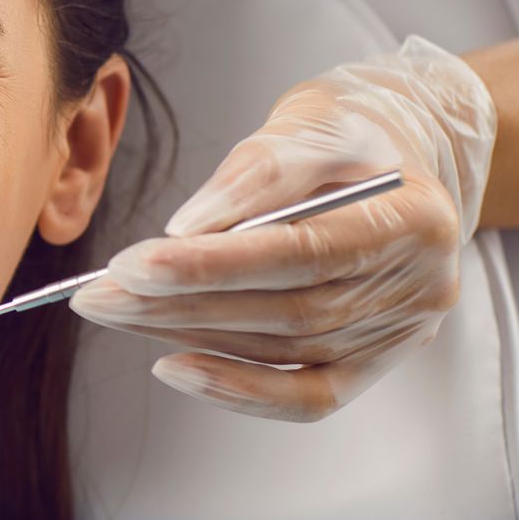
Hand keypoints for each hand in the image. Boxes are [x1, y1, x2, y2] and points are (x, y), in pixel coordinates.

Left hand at [69, 35, 497, 418]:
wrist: (392, 162)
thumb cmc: (348, 137)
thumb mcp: (308, 124)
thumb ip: (255, 174)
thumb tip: (187, 229)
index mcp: (416, 218)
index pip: (302, 254)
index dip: (213, 265)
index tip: (133, 265)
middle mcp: (420, 286)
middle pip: (286, 310)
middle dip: (179, 304)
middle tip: (99, 294)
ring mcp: (399, 333)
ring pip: (281, 349)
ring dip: (186, 334)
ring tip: (116, 310)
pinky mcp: (374, 363)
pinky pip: (304, 396)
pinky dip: (237, 390)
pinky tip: (174, 364)